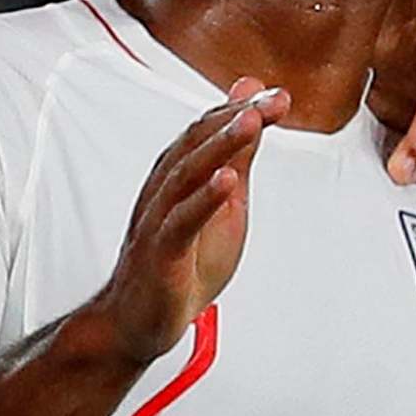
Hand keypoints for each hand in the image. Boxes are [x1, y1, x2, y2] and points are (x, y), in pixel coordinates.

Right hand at [91, 79, 288, 363]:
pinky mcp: (160, 254)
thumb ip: (238, 155)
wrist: (137, 319)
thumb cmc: (181, 262)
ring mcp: (158, 220)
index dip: (242, 109)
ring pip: (186, 174)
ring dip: (220, 146)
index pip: (207, 130)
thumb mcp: (225, 205)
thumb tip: (251, 106)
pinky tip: (226, 181)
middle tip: (271, 100)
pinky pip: (180, 222)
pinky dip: (203, 200)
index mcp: (178, 175)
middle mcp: (163, 189)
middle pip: (196, 143)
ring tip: (251, 123)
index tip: (278, 95)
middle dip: (236, 118)